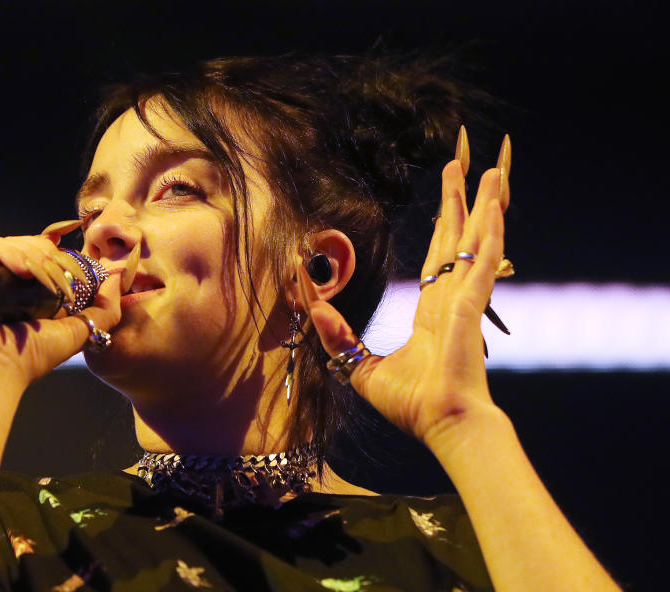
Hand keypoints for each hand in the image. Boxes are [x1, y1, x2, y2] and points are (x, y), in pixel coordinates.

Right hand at [0, 220, 127, 392]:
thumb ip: (105, 309)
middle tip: (57, 279)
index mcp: (28, 290)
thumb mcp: (79, 331)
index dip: (59, 251)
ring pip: (10, 244)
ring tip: (42, 278)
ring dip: (33, 255)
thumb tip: (116, 279)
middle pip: (28, 244)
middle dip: (49, 255)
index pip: (43, 254)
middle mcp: (4, 281)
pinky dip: (9, 254)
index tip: (72, 264)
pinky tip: (22, 270)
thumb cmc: (31, 357)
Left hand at [299, 129, 511, 443]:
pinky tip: (494, 201)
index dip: (441, 229)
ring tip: (490, 169)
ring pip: (476, 239)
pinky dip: (490, 228)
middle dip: (459, 201)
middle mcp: (452, 298)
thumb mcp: (361, 367)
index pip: (435, 260)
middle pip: (456, 238)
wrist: (442, 422)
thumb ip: (338, 338)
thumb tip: (313, 307)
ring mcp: (465, 298)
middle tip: (460, 166)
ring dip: (482, 202)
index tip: (443, 204)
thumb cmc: (412, 404)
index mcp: (434, 312)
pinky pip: (483, 258)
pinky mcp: (471, 303)